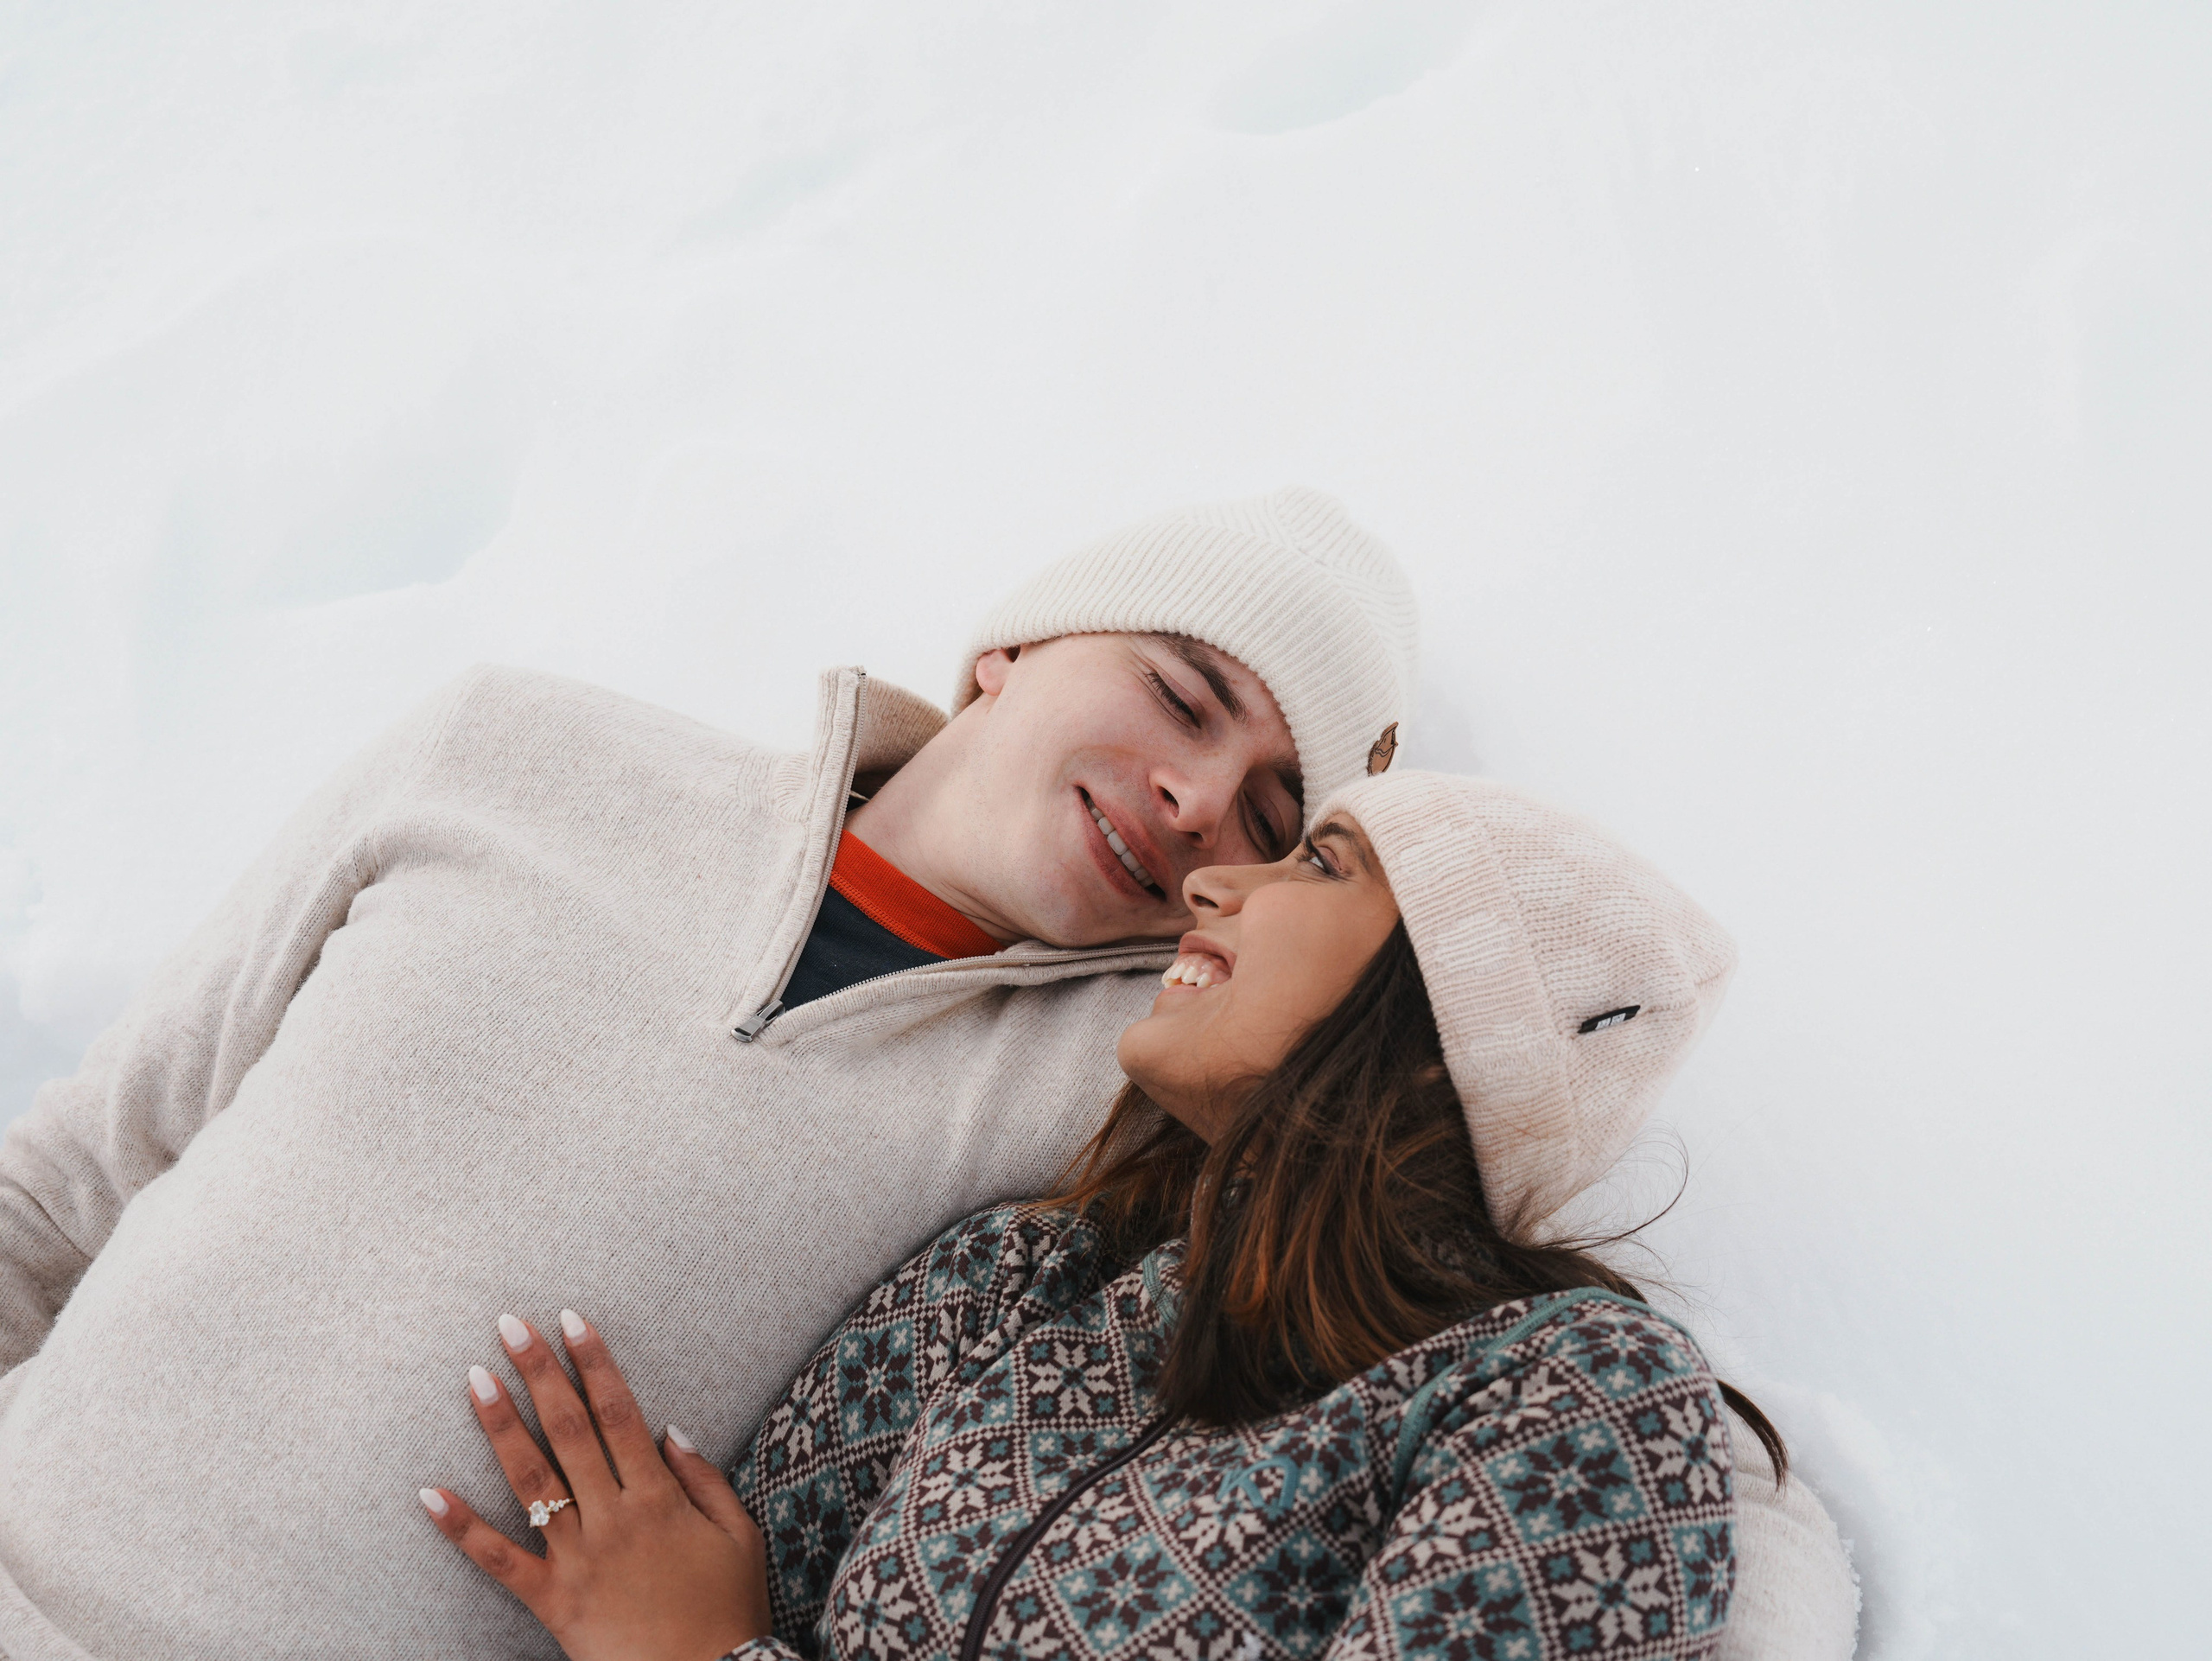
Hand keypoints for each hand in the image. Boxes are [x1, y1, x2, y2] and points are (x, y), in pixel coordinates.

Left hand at [421, 1310, 770, 1660]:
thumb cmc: (729, 1610)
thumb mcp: (740, 1536)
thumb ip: (706, 1479)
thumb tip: (670, 1429)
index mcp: (660, 1497)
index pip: (619, 1412)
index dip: (594, 1362)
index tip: (571, 1319)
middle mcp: (614, 1517)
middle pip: (568, 1431)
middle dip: (539, 1373)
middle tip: (509, 1326)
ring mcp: (578, 1558)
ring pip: (531, 1481)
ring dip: (500, 1426)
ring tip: (474, 1378)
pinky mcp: (551, 1600)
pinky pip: (499, 1561)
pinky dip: (461, 1528)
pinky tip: (429, 1492)